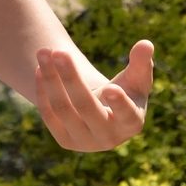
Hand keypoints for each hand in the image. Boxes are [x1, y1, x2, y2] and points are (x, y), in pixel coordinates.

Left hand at [36, 40, 153, 151]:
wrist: (102, 113)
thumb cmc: (124, 91)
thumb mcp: (135, 79)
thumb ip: (141, 62)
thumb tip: (146, 43)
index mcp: (132, 123)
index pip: (127, 115)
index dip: (120, 103)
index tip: (111, 88)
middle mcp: (109, 137)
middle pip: (86, 106)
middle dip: (71, 77)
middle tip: (59, 52)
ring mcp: (85, 142)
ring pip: (63, 109)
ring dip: (51, 79)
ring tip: (43, 52)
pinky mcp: (64, 140)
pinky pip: (49, 114)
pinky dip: (43, 90)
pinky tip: (39, 69)